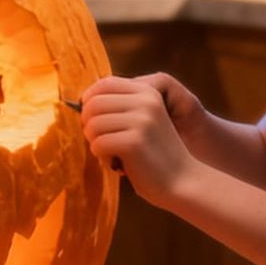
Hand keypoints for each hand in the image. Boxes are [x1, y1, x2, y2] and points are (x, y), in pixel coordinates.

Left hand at [80, 75, 197, 207]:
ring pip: (92, 125)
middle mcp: (145, 101)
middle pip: (93, 104)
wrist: (183, 180)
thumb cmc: (154, 154)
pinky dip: (101, 157)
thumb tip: (82, 101)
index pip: (104, 84)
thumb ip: (120, 106)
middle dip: (89, 125)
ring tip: (110, 154)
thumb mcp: (144, 119)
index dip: (89, 100)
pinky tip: (116, 163)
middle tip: (101, 141)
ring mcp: (141, 120)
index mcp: (148, 92)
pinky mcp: (134, 142)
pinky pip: (98, 144)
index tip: (92, 120)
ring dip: (95, 142)